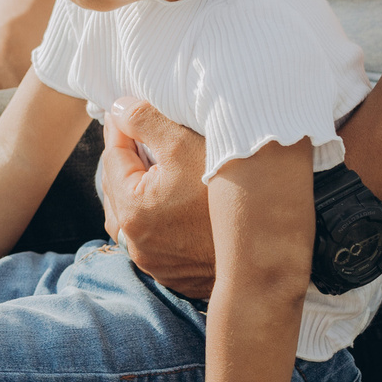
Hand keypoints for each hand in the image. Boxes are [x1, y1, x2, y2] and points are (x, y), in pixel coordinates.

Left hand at [99, 99, 216, 296]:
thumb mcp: (186, 145)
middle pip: (117, 186)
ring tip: (152, 167)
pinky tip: (165, 201)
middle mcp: (134, 241)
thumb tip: (119, 109)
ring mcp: (151, 260)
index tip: (125, 111)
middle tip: (140, 134)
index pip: (112, 157)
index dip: (120, 130)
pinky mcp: (170, 272)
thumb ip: (145, 121)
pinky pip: (147, 237)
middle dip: (127, 159)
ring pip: (128, 214)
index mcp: (131, 210)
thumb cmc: (228, 194)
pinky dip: (149, 216)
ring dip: (134, 189)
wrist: (269, 249)